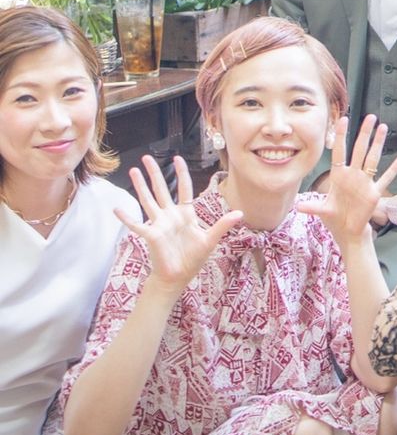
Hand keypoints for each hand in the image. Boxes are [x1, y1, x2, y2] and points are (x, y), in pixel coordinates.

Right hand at [120, 155, 241, 297]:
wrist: (177, 278)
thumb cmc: (192, 259)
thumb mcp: (210, 240)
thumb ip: (222, 225)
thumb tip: (240, 213)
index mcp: (185, 214)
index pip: (183, 188)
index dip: (181, 173)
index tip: (177, 158)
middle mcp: (170, 216)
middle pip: (162, 189)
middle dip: (155, 173)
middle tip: (147, 157)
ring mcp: (159, 224)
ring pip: (148, 200)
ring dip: (140, 186)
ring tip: (133, 171)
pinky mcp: (151, 236)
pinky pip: (137, 225)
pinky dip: (127, 218)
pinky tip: (117, 209)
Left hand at [297, 114, 396, 244]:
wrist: (347, 231)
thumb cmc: (334, 218)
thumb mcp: (323, 210)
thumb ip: (313, 207)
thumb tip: (297, 207)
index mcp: (339, 176)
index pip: (340, 151)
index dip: (342, 136)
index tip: (344, 119)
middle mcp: (353, 175)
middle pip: (360, 149)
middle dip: (365, 133)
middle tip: (370, 117)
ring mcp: (365, 182)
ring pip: (373, 158)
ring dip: (378, 144)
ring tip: (383, 128)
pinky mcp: (374, 193)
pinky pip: (385, 179)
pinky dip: (392, 171)